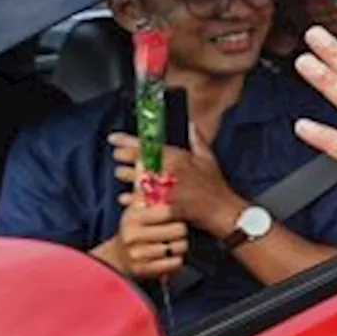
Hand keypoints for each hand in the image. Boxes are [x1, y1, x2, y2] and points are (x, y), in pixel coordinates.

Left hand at [110, 126, 243, 234]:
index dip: (127, 141)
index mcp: (179, 157)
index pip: (149, 145)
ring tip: (120, 174)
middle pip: (139, 161)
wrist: (222, 211)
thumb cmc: (215, 185)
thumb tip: (191, 124)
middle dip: (124, 158)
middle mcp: (171, 171)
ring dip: (126, 176)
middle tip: (117, 157)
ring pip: (137, 180)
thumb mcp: (208, 158)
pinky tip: (124, 198)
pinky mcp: (166, 206)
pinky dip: (131, 200)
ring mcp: (167, 189)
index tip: (113, 138)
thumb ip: (197, 139)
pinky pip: (143, 203)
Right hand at [112, 201, 188, 279]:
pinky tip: (171, 257)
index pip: (170, 211)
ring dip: (181, 246)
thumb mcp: (136, 210)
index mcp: (133, 217)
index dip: (180, 211)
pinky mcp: (145, 270)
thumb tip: (157, 174)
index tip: (180, 213)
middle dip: (182, 230)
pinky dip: (178, 260)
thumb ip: (148, 194)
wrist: (116, 258)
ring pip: (180, 247)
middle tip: (178, 230)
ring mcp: (139, 254)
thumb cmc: (133, 229)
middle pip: (179, 229)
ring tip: (173, 243)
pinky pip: (176, 263)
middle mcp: (133, 236)